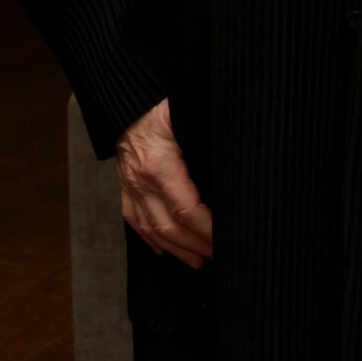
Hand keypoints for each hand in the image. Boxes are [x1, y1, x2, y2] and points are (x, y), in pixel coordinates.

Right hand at [117, 99, 213, 269]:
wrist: (123, 98)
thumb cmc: (159, 102)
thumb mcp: (186, 112)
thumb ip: (208, 134)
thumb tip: (239, 144)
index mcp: (160, 165)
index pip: (186, 209)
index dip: (205, 229)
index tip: (223, 241)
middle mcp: (142, 181)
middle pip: (168, 226)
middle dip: (193, 246)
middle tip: (216, 257)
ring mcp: (130, 185)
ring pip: (150, 228)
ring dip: (174, 249)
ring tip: (196, 262)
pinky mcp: (124, 184)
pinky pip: (133, 218)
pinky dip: (148, 237)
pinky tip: (161, 250)